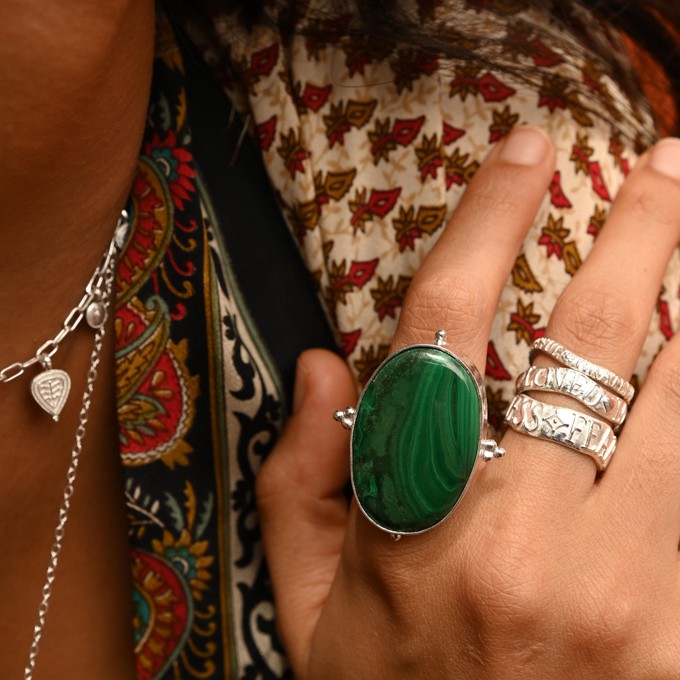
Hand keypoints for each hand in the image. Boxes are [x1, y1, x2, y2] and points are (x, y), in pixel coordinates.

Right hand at [257, 125, 679, 678]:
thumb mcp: (308, 605)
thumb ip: (300, 479)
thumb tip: (321, 368)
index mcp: (410, 529)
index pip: (442, 333)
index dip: (482, 225)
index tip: (521, 155)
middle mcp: (518, 548)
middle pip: (590, 348)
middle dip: (637, 239)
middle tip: (666, 169)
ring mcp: (617, 595)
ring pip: (677, 414)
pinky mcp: (677, 633)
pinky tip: (674, 390)